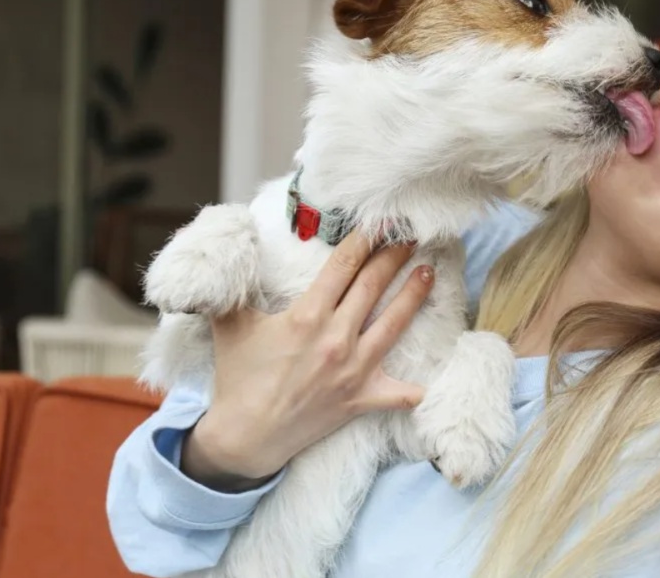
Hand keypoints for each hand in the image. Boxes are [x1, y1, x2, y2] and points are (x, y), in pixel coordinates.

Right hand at [180, 231, 432, 491]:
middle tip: (412, 236)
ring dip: (413, 297)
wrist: (244, 437)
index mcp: (306, 317)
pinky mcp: (360, 399)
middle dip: (394, 257)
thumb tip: (233, 252)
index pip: (343, 267)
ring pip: (393, 326)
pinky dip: (412, 389)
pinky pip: (396, 395)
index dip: (363, 240)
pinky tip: (428, 381)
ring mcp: (352, 370)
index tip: (380, 222)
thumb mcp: (230, 325)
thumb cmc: (238, 377)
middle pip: (372, 287)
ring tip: (429, 274)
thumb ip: (234, 288)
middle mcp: (335, 339)